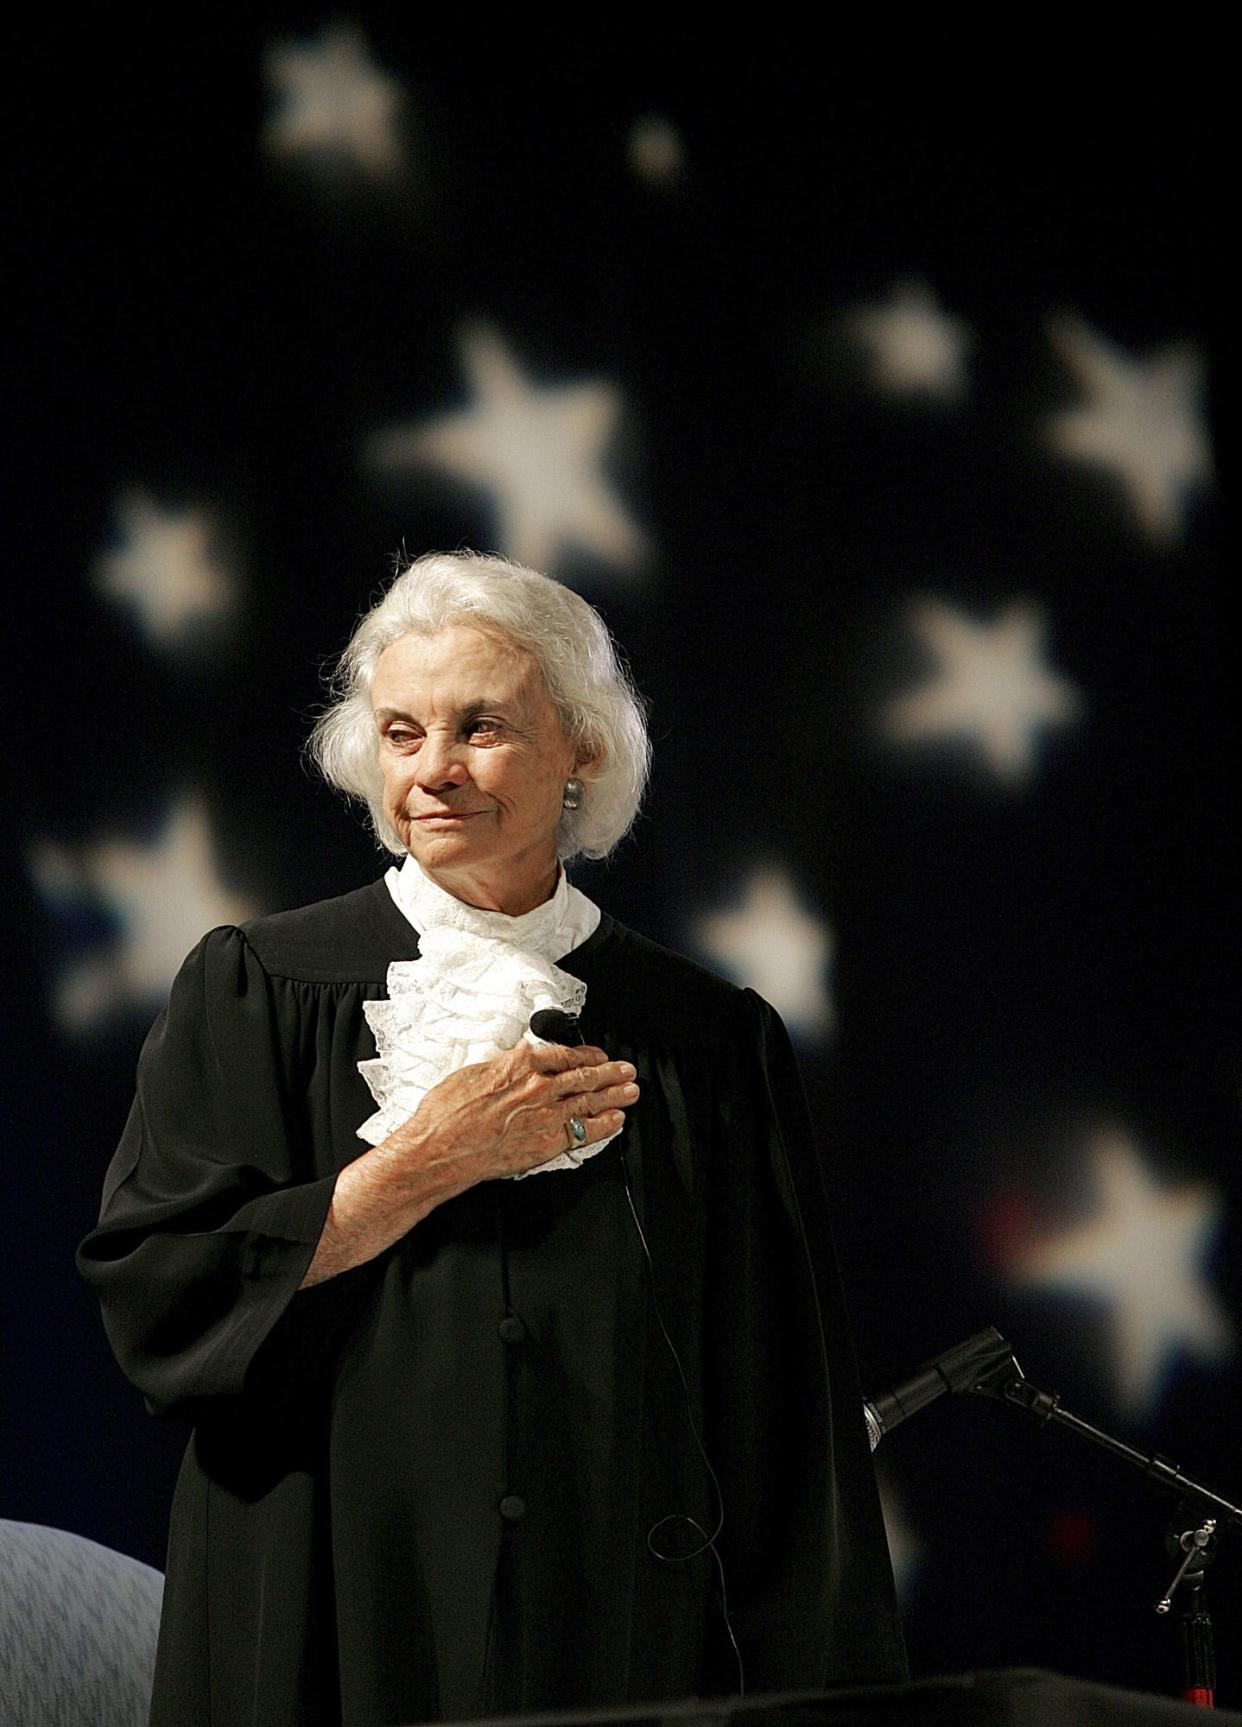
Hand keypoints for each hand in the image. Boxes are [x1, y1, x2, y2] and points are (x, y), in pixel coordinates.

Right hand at [302, 1043, 639, 1286]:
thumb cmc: (446, 1113)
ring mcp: (544, 1116)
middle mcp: (538, 1087)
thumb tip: (521, 1055)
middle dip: (611, 1073)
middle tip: (627, 1070)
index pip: (566, 1054)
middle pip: (585, 1076)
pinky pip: (583, 1132)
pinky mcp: (545, 1143)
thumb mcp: (474, 1071)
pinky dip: (603, 1125)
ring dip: (614, 1095)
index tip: (599, 1055)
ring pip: (589, 1101)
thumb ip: (504, 1063)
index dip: (588, 1054)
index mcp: (520, 1063)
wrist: (438, 1150)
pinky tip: (615, 1121)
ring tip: (631, 1091)